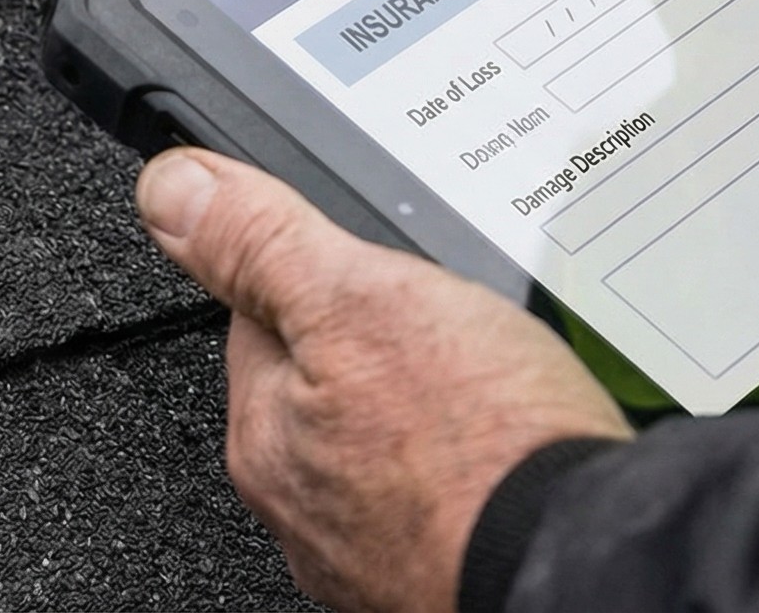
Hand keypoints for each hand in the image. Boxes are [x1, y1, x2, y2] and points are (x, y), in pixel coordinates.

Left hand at [137, 148, 628, 612]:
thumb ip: (260, 242)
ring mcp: (374, 547)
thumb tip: (172, 191)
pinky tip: (512, 444)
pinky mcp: (442, 567)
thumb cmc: (482, 453)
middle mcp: (304, 504)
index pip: (260, 316)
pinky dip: (472, 460)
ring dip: (428, 403)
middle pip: (327, 379)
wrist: (586, 560)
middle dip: (379, 342)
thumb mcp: (359, 299)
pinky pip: (445, 486)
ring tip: (489, 382)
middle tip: (448, 325)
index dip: (319, 272)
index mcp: (264, 433)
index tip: (371, 264)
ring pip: (388, 435)